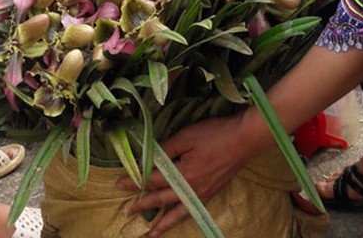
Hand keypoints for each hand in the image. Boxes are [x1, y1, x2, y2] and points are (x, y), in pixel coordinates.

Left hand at [118, 115, 249, 235]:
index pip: (152, 180)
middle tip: (125, 211)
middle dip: (142, 205)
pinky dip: (179, 219)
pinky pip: (190, 211)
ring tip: (149, 235)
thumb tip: (149, 159)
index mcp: (183, 175)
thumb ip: (166, 149)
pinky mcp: (211, 194)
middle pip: (161, 200)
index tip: (119, 185)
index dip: (135, 182)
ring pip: (176, 214)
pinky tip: (175, 221)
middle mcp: (191, 190)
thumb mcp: (186, 136)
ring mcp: (202, 194)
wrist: (244, 140)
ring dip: (161, 224)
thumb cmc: (215, 134)